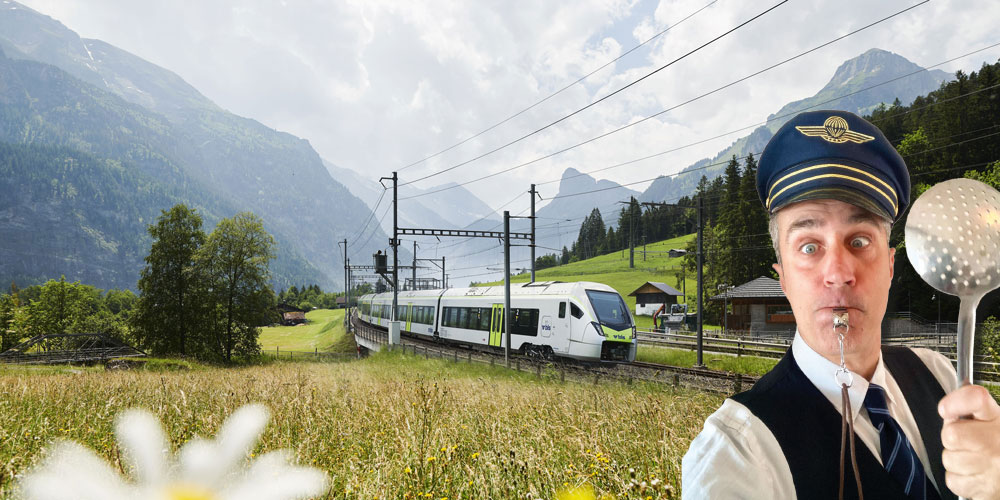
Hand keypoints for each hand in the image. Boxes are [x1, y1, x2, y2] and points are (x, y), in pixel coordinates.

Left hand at [939, 384, 999, 498]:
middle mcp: (997, 441)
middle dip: (952, 439)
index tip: (945, 409)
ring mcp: (993, 466)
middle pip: (951, 434)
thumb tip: (948, 410)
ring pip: (948, 459)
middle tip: (968, 441)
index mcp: (999, 419)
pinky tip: (976, 474)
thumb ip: (974, 411)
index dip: (955, 402)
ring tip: (975, 460)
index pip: (975, 399)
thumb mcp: (996, 421)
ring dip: (956, 460)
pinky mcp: (986, 489)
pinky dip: (959, 479)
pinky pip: (953, 480)